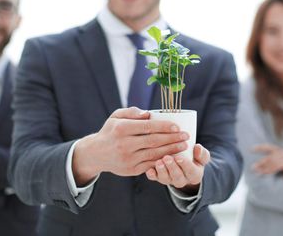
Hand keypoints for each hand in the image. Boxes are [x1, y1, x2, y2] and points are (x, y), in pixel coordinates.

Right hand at [73, 107, 187, 185]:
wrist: (96, 154)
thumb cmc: (110, 131)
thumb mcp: (116, 116)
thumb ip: (131, 112)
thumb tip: (148, 113)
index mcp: (121, 128)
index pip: (147, 127)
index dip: (164, 127)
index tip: (177, 126)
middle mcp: (124, 144)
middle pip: (154, 141)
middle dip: (173, 139)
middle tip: (186, 136)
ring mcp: (128, 159)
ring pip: (154, 154)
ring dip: (172, 150)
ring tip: (184, 146)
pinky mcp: (131, 170)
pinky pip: (151, 164)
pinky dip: (163, 161)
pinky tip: (173, 156)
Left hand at [145, 144, 209, 193]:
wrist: (183, 164)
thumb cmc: (193, 157)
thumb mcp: (201, 156)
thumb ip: (202, 153)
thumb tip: (198, 147)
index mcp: (194, 175)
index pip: (191, 171)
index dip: (185, 165)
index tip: (180, 158)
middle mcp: (181, 180)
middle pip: (177, 177)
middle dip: (172, 168)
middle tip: (167, 158)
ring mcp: (169, 179)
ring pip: (165, 179)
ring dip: (161, 171)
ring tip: (158, 162)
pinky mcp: (159, 177)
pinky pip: (154, 178)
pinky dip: (152, 175)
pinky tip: (149, 170)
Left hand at [253, 143, 282, 180]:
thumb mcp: (276, 166)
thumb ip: (269, 163)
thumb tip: (256, 165)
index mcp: (279, 151)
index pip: (267, 147)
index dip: (259, 147)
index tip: (250, 149)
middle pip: (269, 156)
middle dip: (260, 162)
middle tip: (252, 167)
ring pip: (272, 161)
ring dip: (264, 168)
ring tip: (258, 172)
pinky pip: (276, 165)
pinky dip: (270, 170)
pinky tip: (265, 173)